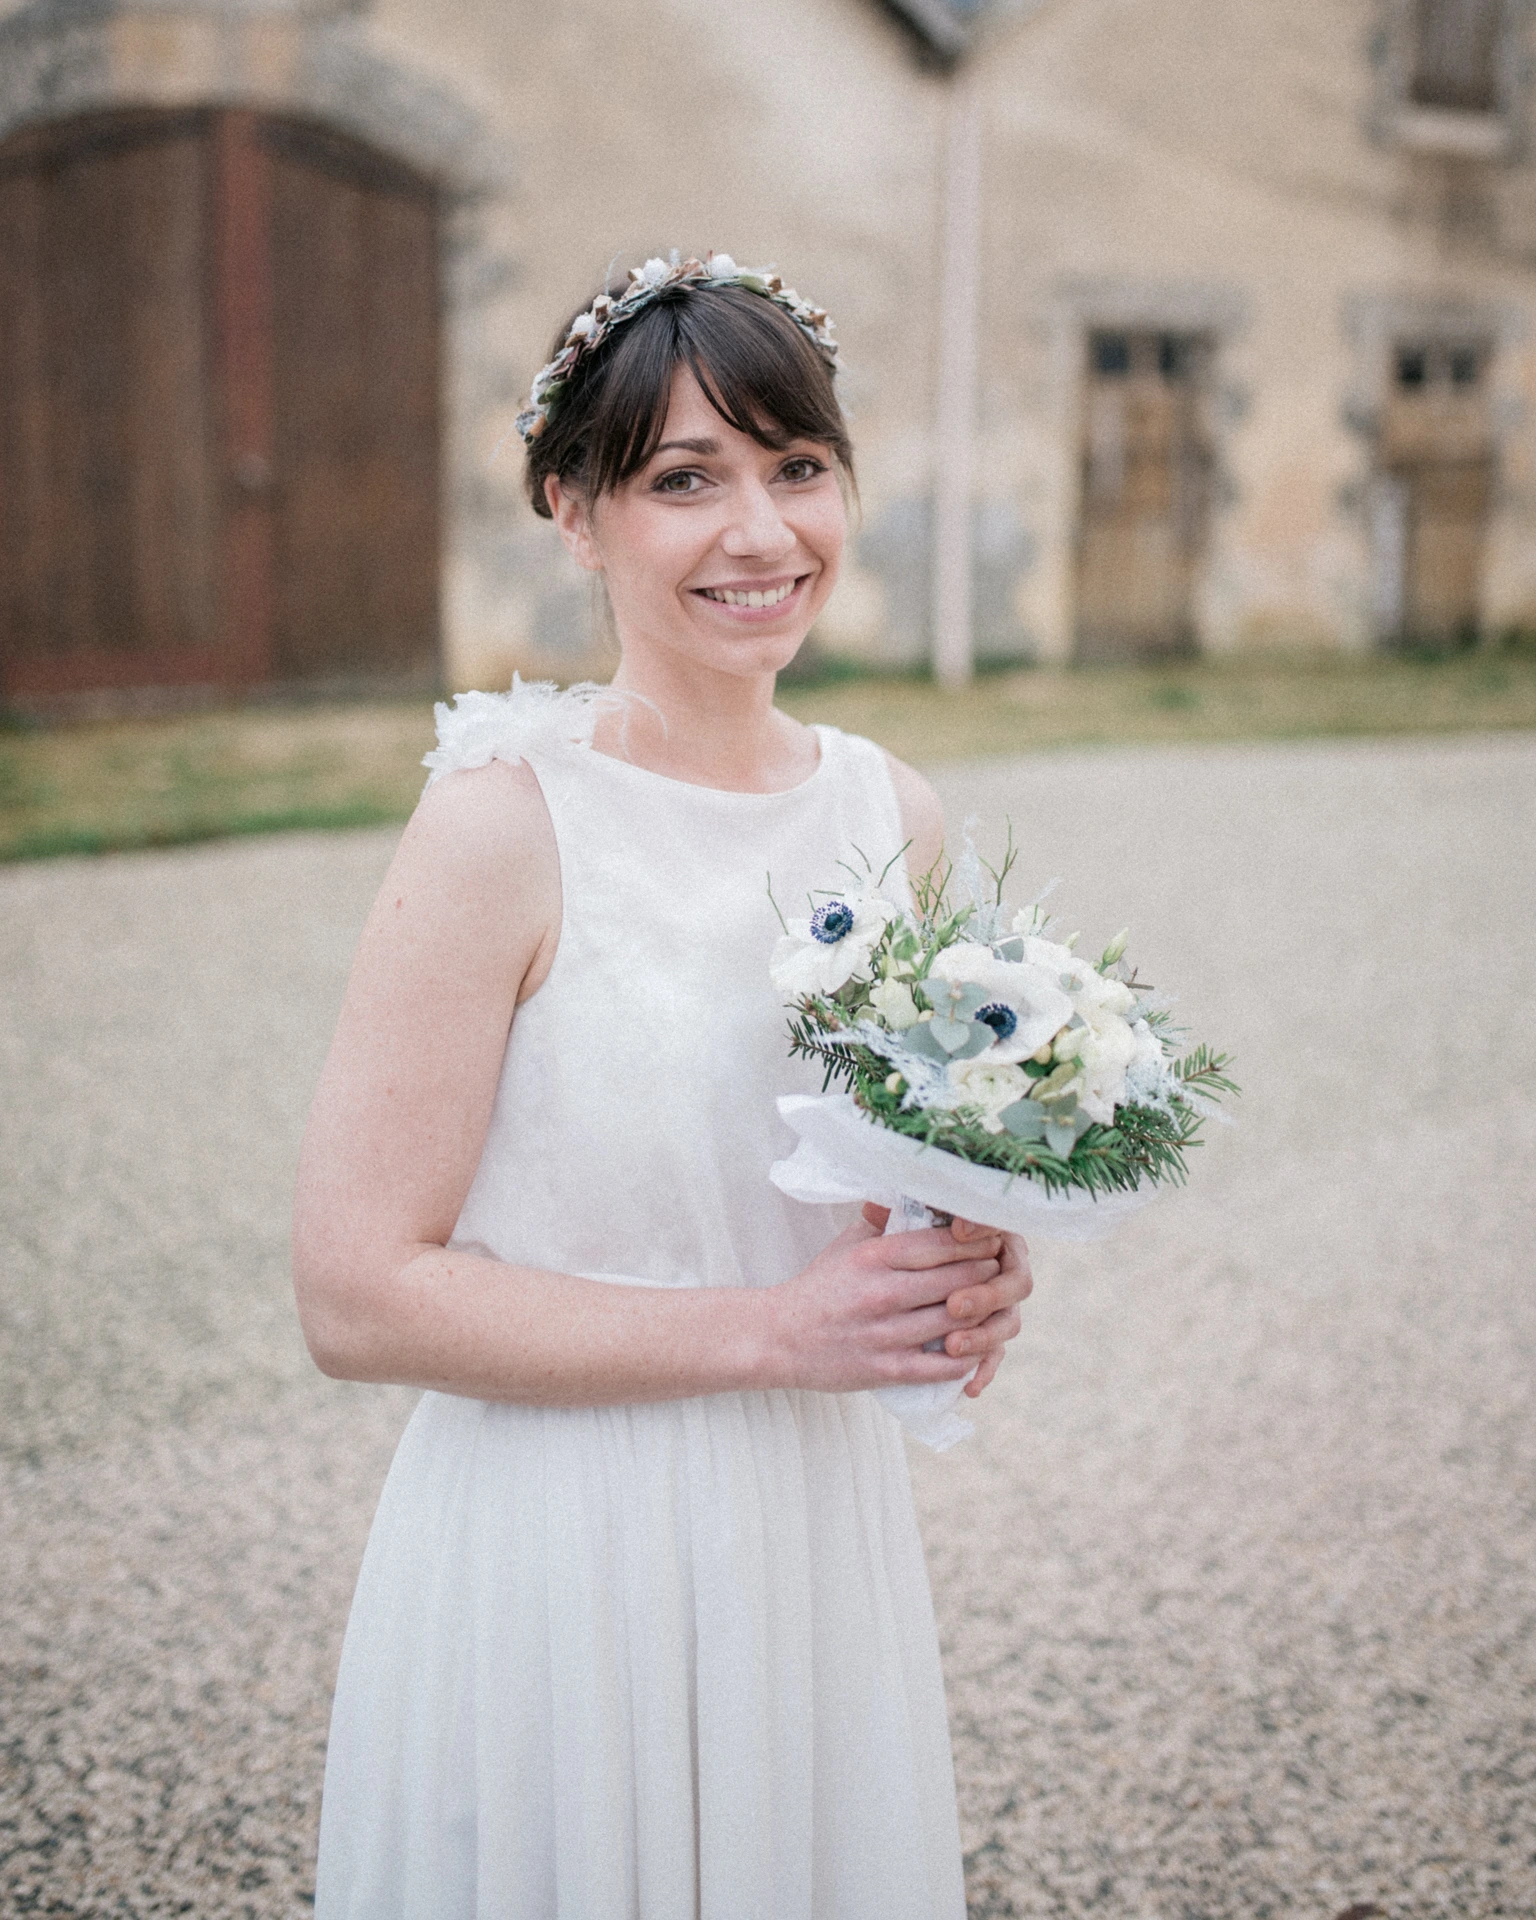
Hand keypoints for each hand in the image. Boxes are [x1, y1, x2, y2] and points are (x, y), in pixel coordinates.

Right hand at [768, 1212, 1010, 1394]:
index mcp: (874, 1256)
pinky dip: (967, 1357)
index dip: (977, 1241)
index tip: (991, 1240)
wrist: (778, 1338)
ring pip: (957, 1321)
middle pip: (958, 1280)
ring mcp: (886, 1334)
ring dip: (984, 1313)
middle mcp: (883, 1293)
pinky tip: (976, 1346)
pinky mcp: (887, 1370)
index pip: (943, 1243)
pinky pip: (942, 1365)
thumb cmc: (819, 1287)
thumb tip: (921, 1195)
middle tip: (1000, 1269)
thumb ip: (885, 1221)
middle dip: (988, 1274)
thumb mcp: (847, 1245)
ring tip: (995, 1305)